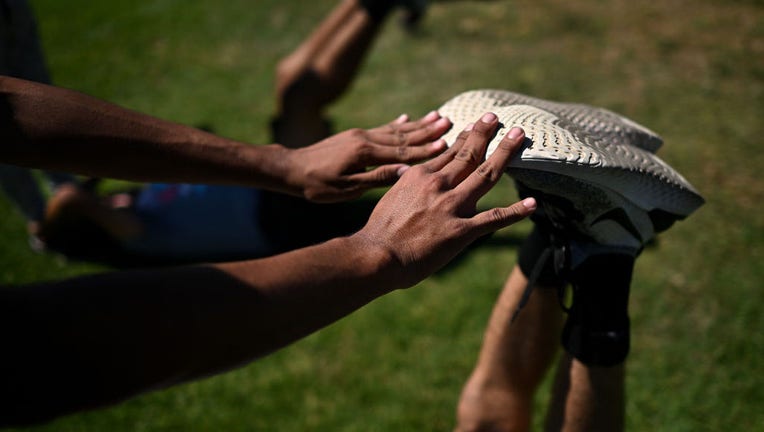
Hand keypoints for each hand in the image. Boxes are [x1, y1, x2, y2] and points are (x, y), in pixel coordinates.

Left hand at [285, 111, 450, 201]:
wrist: (289, 169)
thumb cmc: (317, 185)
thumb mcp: (347, 188)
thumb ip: (377, 178)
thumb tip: (407, 173)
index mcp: (365, 154)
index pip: (403, 152)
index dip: (426, 150)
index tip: (447, 144)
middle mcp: (365, 139)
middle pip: (403, 136)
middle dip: (429, 131)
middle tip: (451, 122)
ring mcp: (359, 135)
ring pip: (395, 130)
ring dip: (418, 124)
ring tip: (438, 115)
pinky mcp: (353, 136)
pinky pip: (380, 128)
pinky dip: (396, 123)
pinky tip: (407, 117)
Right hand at [354, 112, 536, 288]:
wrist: (377, 255)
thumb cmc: (379, 231)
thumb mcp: (390, 198)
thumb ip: (405, 185)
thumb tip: (408, 174)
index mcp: (419, 176)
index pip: (448, 152)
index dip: (465, 138)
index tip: (476, 127)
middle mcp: (438, 185)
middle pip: (469, 154)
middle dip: (486, 134)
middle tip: (499, 119)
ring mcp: (452, 207)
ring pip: (486, 175)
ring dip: (505, 154)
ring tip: (519, 137)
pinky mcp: (461, 231)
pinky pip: (494, 218)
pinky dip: (515, 211)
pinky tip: (532, 204)